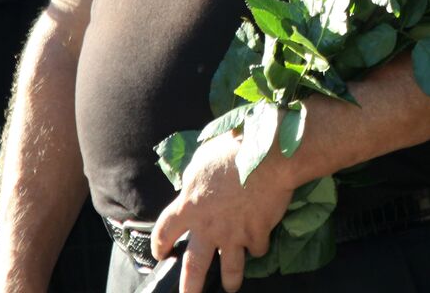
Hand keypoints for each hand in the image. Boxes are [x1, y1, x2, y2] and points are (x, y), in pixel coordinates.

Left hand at [150, 131, 295, 292]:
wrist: (270, 157)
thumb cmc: (233, 150)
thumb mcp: (202, 159)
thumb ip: (194, 179)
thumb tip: (192, 185)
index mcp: (188, 207)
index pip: (164, 232)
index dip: (160, 244)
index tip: (161, 252)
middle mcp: (208, 228)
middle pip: (194, 268)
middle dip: (190, 287)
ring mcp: (234, 234)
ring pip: (230, 269)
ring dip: (231, 280)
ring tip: (231, 286)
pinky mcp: (258, 233)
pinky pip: (258, 247)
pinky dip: (259, 246)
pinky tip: (261, 241)